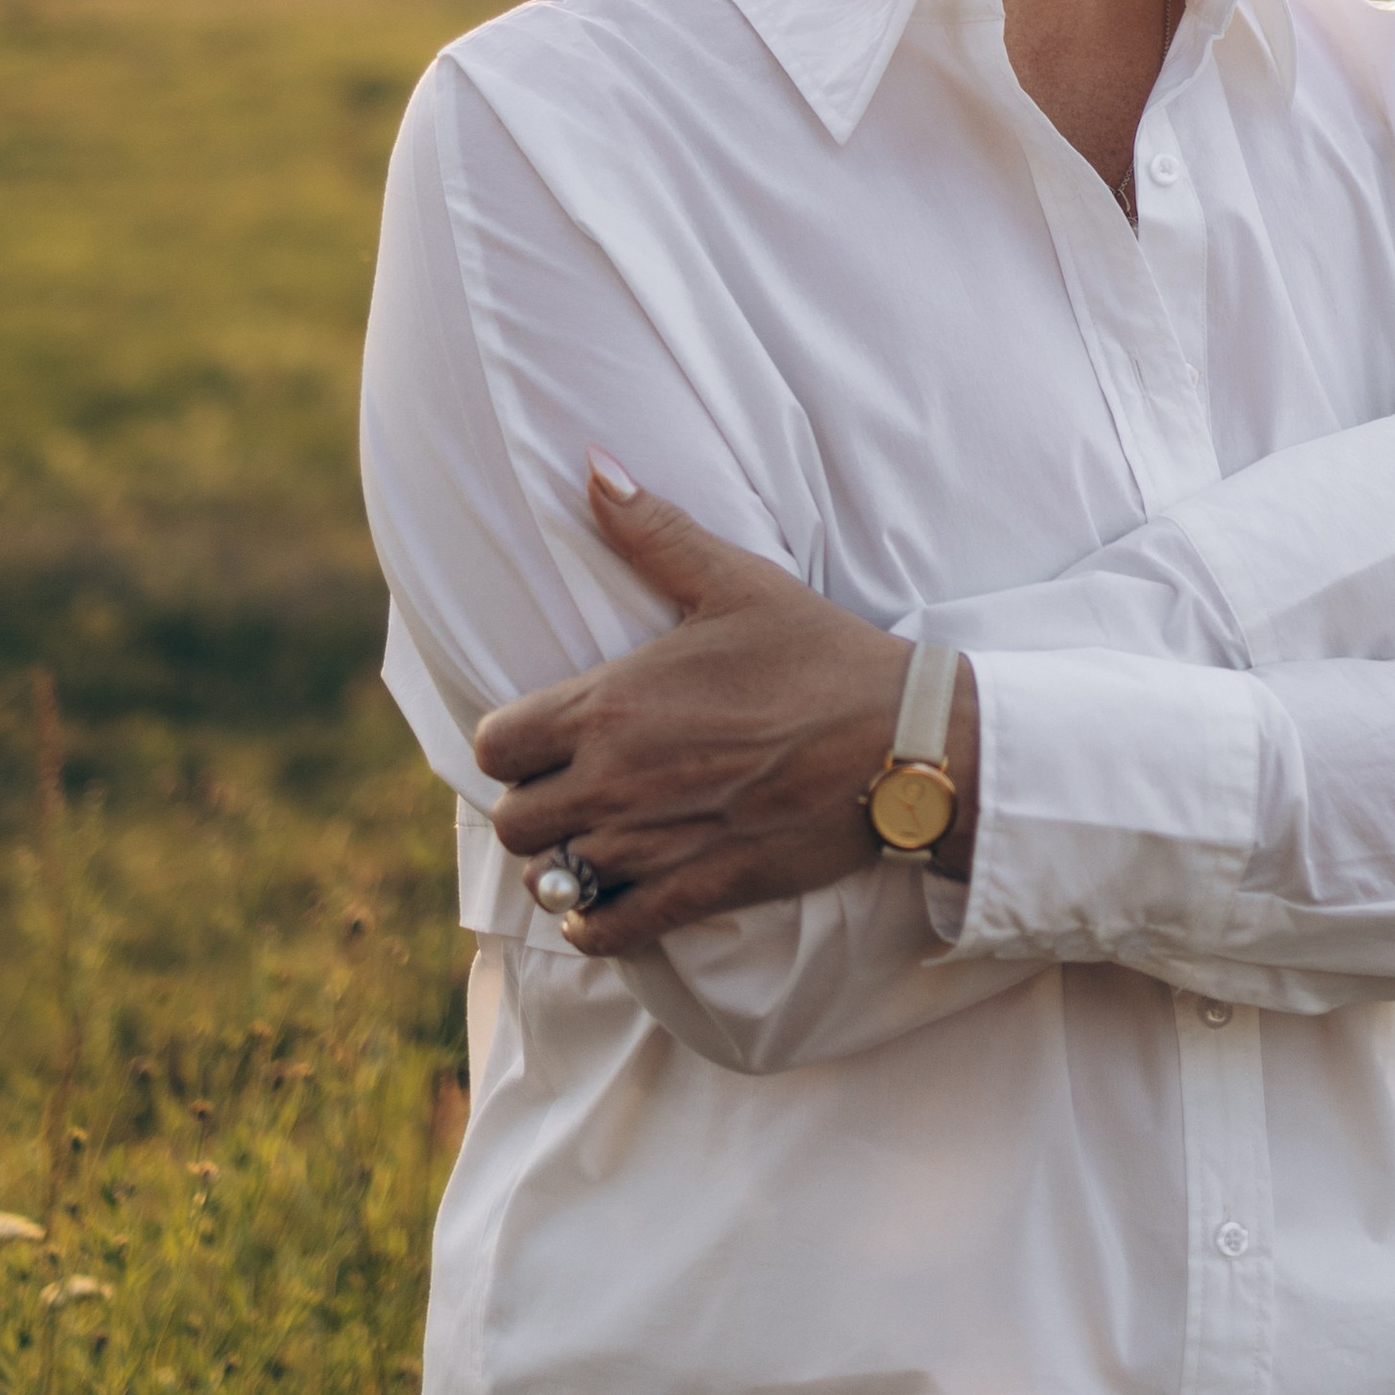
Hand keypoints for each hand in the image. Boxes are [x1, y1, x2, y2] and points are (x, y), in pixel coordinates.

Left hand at [474, 461, 980, 954]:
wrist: (901, 739)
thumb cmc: (818, 654)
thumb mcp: (736, 582)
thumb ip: (653, 530)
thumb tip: (593, 465)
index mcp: (610, 706)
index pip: (494, 745)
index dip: (510, 743)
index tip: (544, 739)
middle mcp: (616, 782)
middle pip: (512, 821)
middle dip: (533, 805)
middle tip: (571, 790)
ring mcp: (653, 843)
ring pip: (550, 877)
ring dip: (562, 862)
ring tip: (592, 841)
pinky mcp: (697, 891)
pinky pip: (603, 930)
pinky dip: (593, 921)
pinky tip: (609, 896)